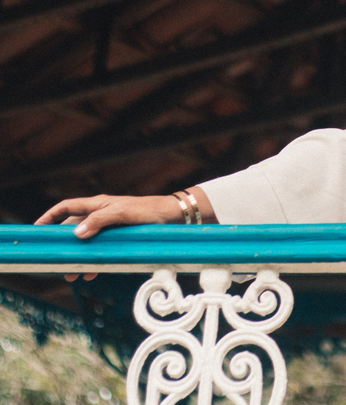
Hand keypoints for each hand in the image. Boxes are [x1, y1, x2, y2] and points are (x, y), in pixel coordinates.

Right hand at [35, 194, 182, 280]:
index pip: (66, 207)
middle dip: (63, 245)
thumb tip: (76, 234)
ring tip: (71, 275)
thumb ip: (99, 221)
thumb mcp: (122, 214)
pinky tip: (91, 274)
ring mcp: (111, 226)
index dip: (49, 217)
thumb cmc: (150, 211)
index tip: (36, 230)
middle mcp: (102, 214)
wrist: (174, 217)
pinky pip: (101, 250)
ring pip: (87, 243)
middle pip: (74, 229)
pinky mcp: (121, 237)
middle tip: (55, 262)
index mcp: (99, 204)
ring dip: (78, 258)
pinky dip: (94, 261)